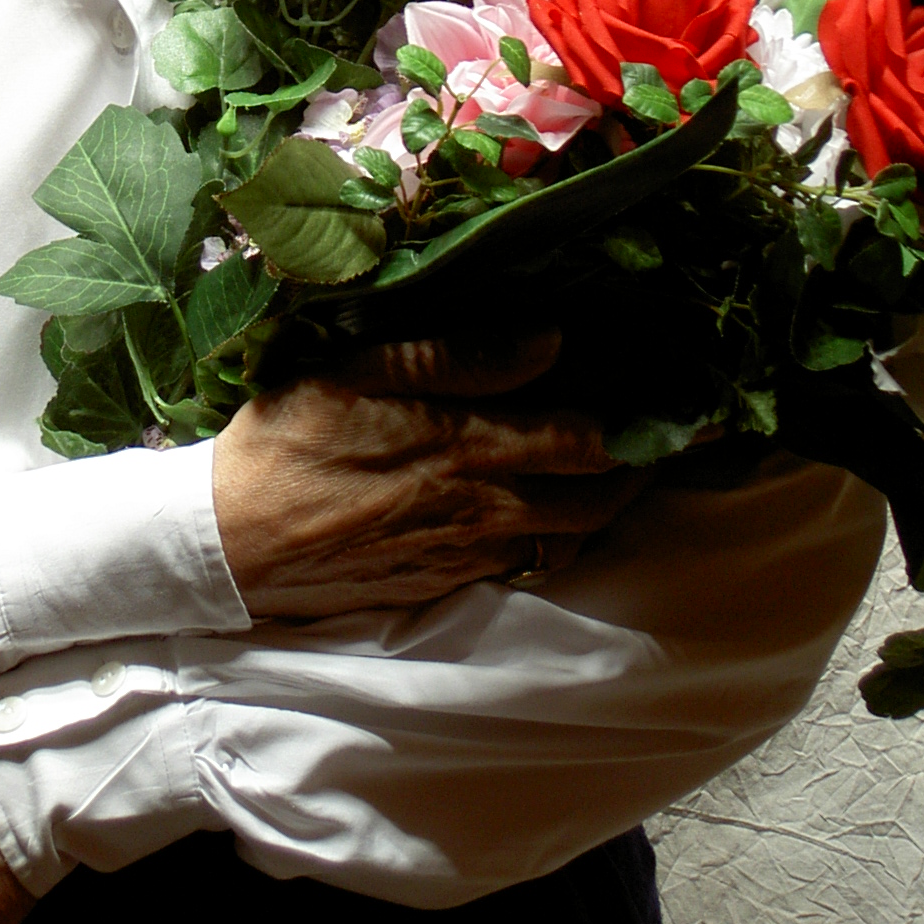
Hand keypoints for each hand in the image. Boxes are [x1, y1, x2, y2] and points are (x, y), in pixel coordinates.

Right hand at [212, 329, 650, 617]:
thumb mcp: (354, 371)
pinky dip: (556, 539)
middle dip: (643, 470)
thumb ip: (456, 355)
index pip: (589, 442)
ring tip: (628, 467)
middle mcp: (482, 511)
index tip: (699, 407)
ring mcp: (466, 556)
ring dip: (606, 506)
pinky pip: (526, 567)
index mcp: (466, 447)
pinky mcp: (444, 584)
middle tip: (677, 435)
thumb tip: (551, 338)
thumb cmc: (285, 441)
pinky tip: (553, 510)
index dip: (651, 427)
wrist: (223, 546)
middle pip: (597, 501)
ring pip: (568, 539)